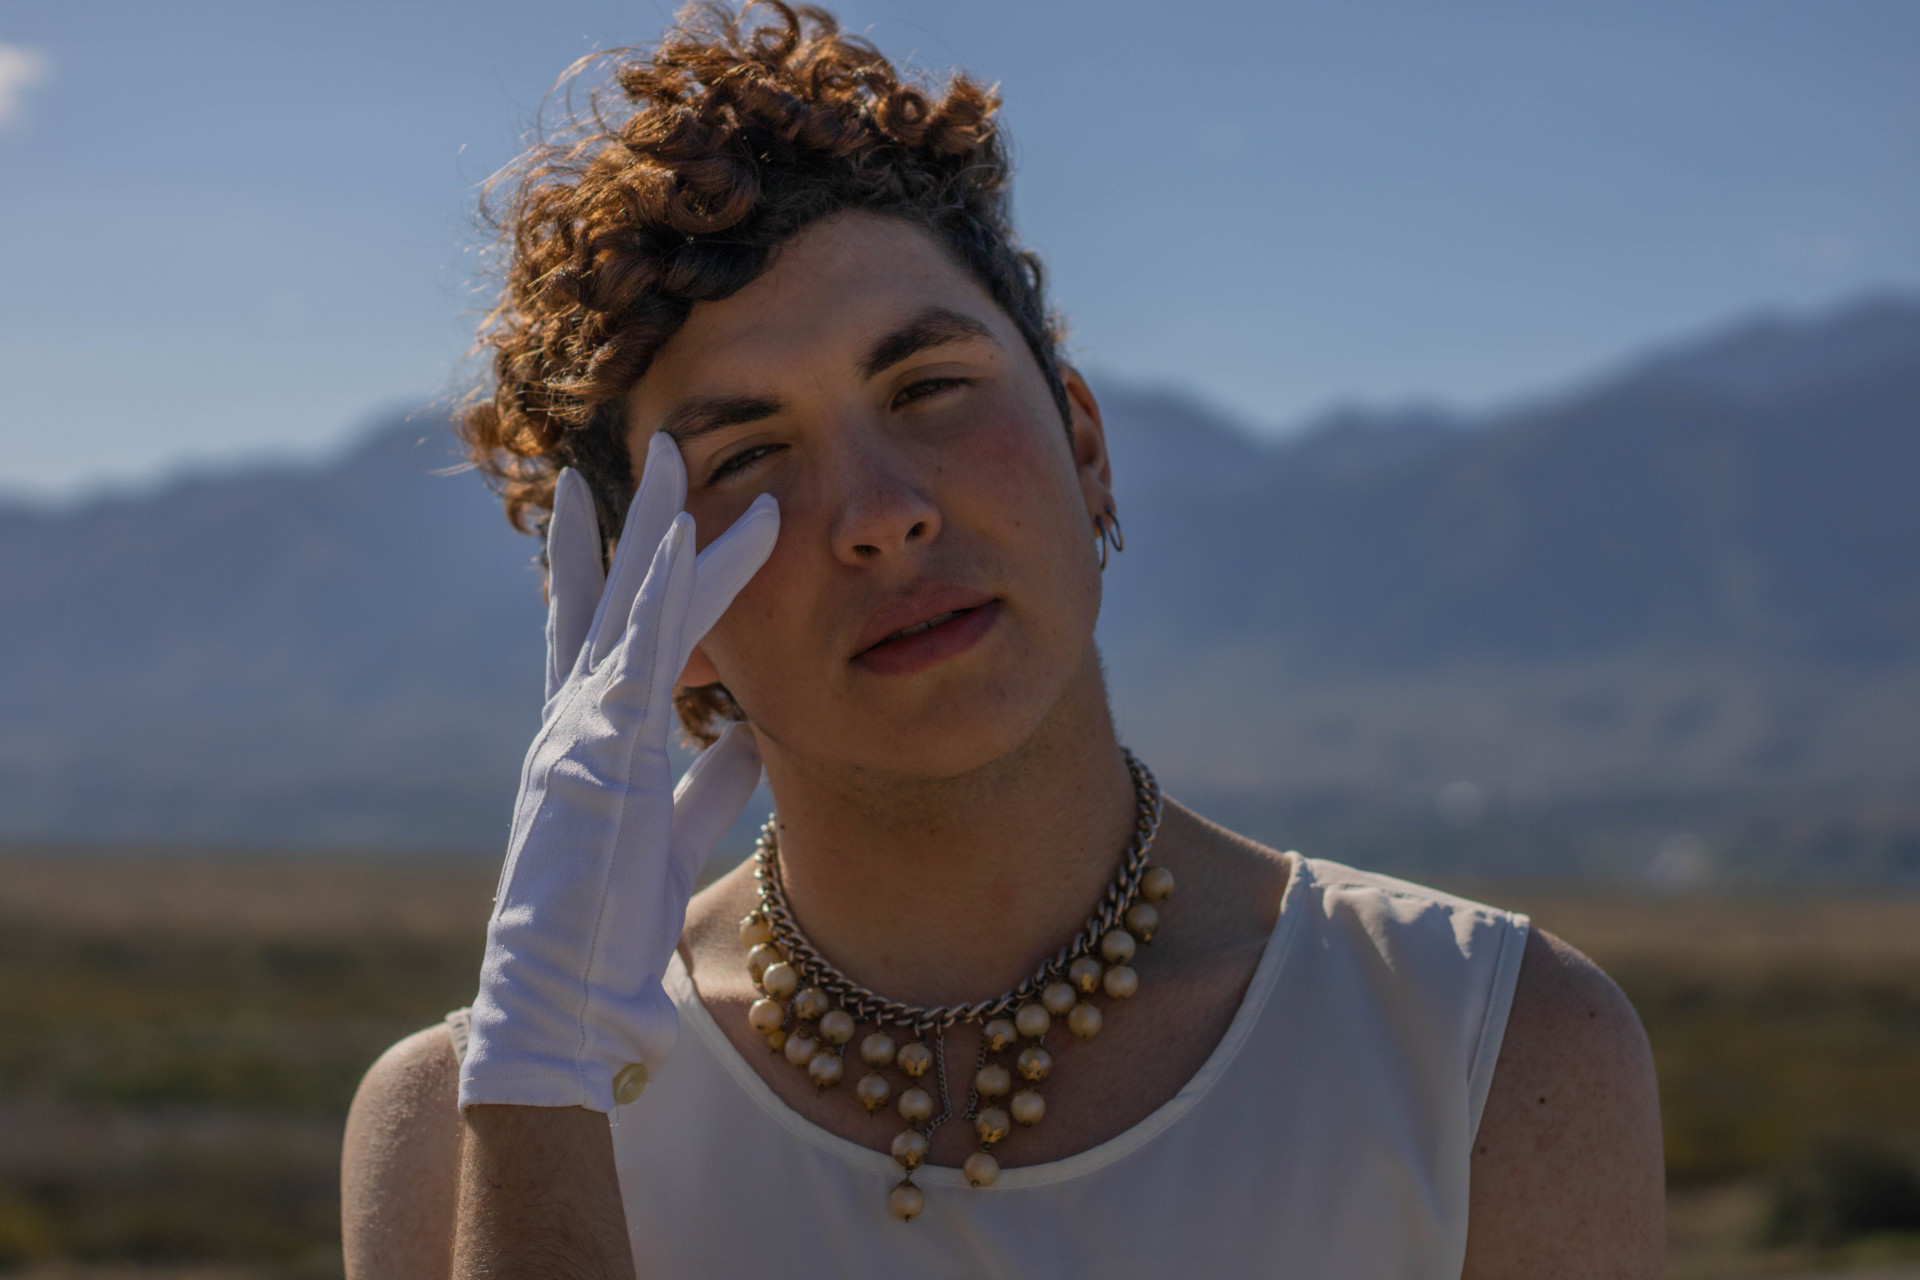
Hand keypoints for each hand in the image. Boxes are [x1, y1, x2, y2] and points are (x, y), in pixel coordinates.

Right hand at [460, 433, 777, 1111]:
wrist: (559, 997)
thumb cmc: (609, 927)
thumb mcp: (672, 835)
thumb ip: (709, 784)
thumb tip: (753, 741)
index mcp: (581, 737)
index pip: (586, 629)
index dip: (591, 564)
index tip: (594, 506)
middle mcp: (571, 716)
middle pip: (604, 593)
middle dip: (630, 518)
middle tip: (651, 448)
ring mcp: (579, 727)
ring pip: (628, 604)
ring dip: (657, 526)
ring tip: (677, 454)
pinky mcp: (602, 748)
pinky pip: (642, 650)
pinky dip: (667, 591)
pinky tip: (684, 536)